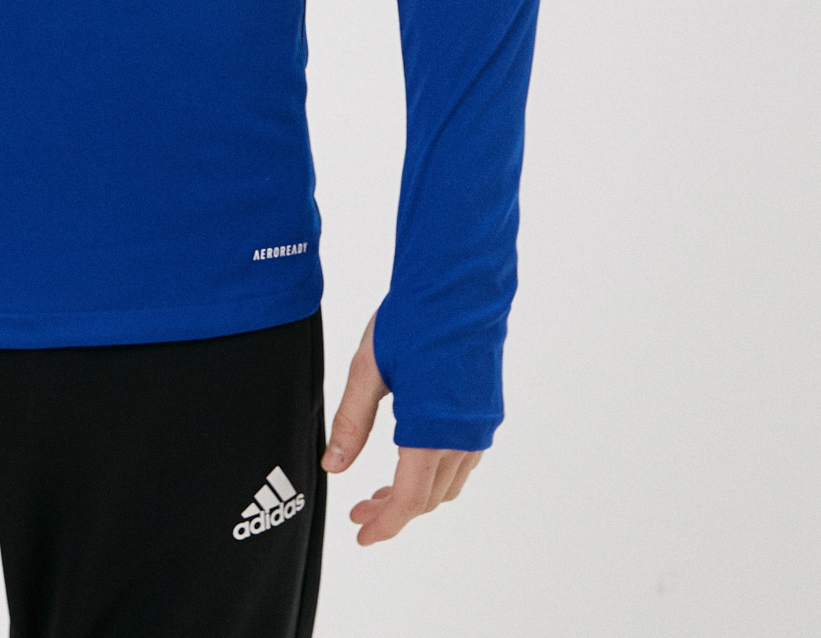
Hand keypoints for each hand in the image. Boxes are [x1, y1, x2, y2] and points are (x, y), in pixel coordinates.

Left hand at [320, 311, 482, 544]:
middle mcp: (463, 436)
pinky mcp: (487, 410)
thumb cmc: (413, 318)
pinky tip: (412, 458)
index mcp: (431, 430)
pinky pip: (463, 460)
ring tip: (380, 489)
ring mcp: (480, 424)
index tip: (362, 536)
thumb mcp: (369, 368)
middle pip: (429, 498)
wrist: (461, 284)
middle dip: (393, 511)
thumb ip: (352, 421)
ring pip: (449, 483)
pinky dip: (436, 473)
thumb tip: (333, 467)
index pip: (409, 500)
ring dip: (416, 495)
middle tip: (360, 510)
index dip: (385, 525)